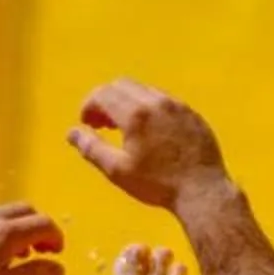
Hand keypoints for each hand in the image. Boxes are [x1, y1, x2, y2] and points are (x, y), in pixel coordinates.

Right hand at [68, 80, 228, 209]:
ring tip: (124, 129)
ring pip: (144, 90)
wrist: (202, 189)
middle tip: (101, 125)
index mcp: (136, 114)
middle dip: (105, 100)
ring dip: (126, 102)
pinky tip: (148, 131)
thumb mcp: (116, 170)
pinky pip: (162, 99)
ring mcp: (177, 105)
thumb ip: (91, 148)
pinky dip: (147, 107)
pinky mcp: (191, 113)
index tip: (86, 124)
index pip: (103, 93)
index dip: (88, 106)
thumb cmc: (155, 183)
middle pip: (122, 85)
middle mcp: (157, 102)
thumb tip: (72, 132)